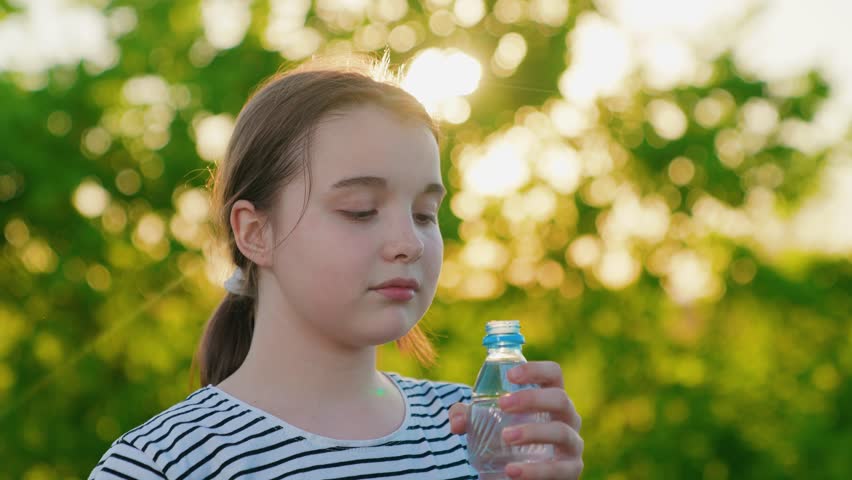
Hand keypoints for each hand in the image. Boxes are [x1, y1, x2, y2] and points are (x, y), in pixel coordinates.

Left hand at [449, 361, 583, 478]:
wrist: (518, 473)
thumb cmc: (507, 436)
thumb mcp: (487, 423)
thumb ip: (468, 417)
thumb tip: (457, 421)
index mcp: (551, 397)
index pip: (553, 374)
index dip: (535, 370)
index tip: (510, 375)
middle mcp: (567, 417)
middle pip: (560, 398)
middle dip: (531, 399)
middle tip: (503, 405)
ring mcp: (572, 444)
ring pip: (561, 432)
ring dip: (532, 432)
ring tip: (505, 437)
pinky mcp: (571, 471)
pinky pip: (559, 469)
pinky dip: (535, 470)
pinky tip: (512, 471)